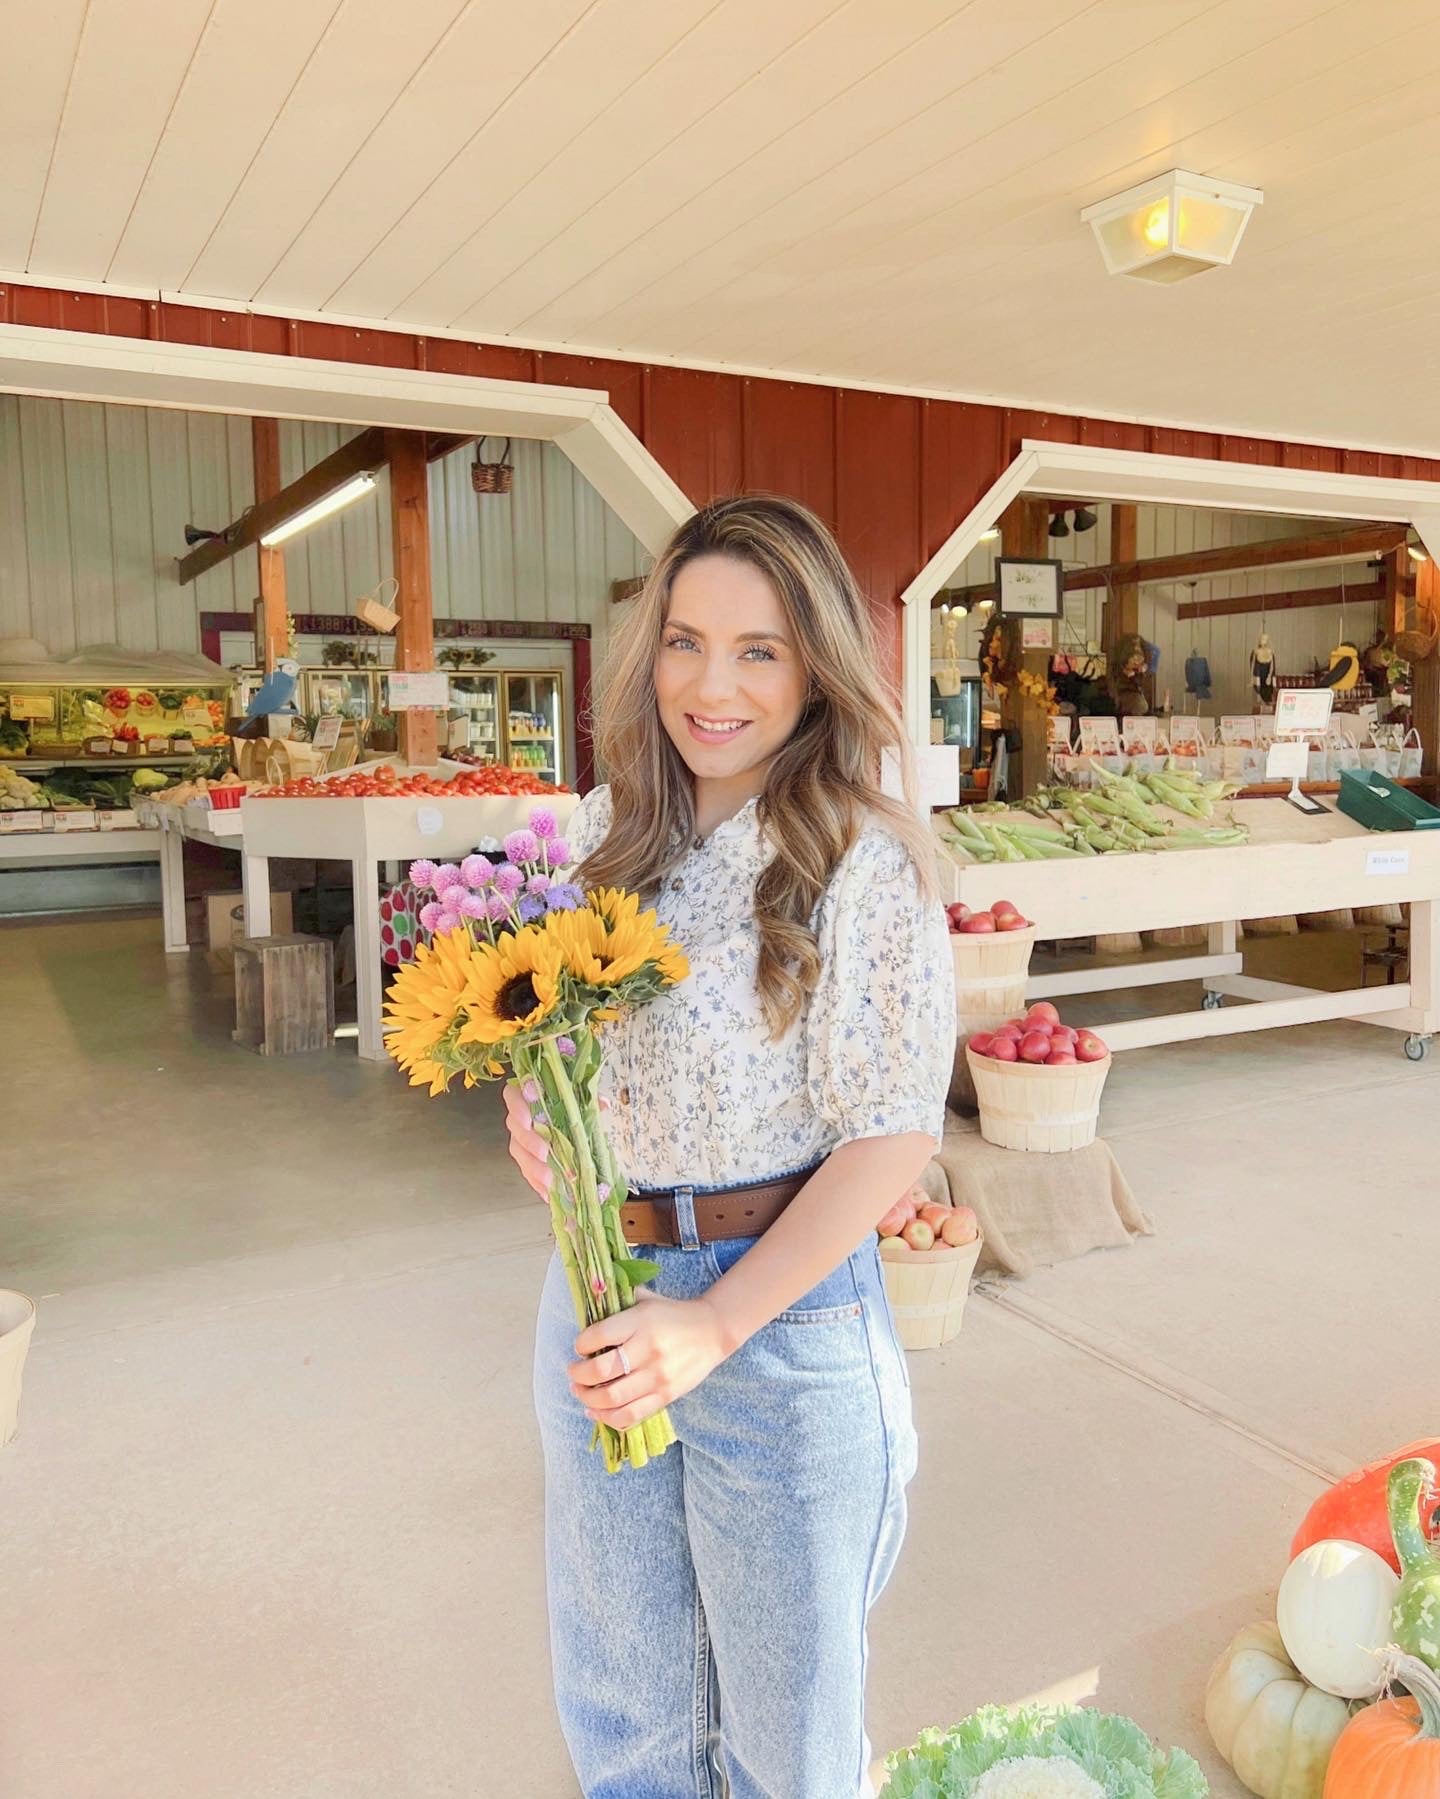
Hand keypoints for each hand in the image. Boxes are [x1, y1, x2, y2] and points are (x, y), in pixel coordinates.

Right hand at [503, 1082, 608, 1202]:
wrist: (573, 1123)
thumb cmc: (573, 1107)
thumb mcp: (582, 1100)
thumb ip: (588, 1100)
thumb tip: (603, 1105)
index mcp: (529, 1095)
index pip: (513, 1096)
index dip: (517, 1107)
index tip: (528, 1120)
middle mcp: (521, 1117)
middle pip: (515, 1127)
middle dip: (529, 1141)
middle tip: (544, 1152)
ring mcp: (521, 1139)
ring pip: (519, 1152)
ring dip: (533, 1167)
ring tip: (549, 1178)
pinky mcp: (527, 1160)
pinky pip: (527, 1172)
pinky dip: (538, 1183)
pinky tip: (549, 1192)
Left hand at [570, 1291, 728, 1432]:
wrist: (712, 1331)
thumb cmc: (672, 1313)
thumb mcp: (645, 1300)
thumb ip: (617, 1303)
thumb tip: (586, 1310)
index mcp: (640, 1322)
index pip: (597, 1336)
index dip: (580, 1344)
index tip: (579, 1347)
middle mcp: (647, 1350)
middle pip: (600, 1371)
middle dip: (577, 1375)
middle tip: (573, 1373)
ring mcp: (657, 1377)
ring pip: (611, 1398)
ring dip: (587, 1398)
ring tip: (580, 1392)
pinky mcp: (665, 1396)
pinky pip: (630, 1416)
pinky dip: (607, 1418)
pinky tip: (595, 1411)